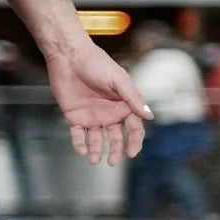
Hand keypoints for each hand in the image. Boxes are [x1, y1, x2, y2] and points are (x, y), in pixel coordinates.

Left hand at [46, 40, 153, 165]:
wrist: (69, 58)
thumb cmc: (97, 63)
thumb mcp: (119, 80)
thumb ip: (133, 99)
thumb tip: (149, 116)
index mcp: (123, 105)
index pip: (133, 127)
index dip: (135, 141)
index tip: (132, 152)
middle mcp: (109, 113)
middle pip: (116, 137)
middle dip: (115, 150)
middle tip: (113, 162)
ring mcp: (92, 116)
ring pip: (97, 139)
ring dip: (96, 150)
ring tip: (93, 159)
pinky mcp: (74, 118)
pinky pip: (78, 135)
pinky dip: (79, 144)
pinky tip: (81, 150)